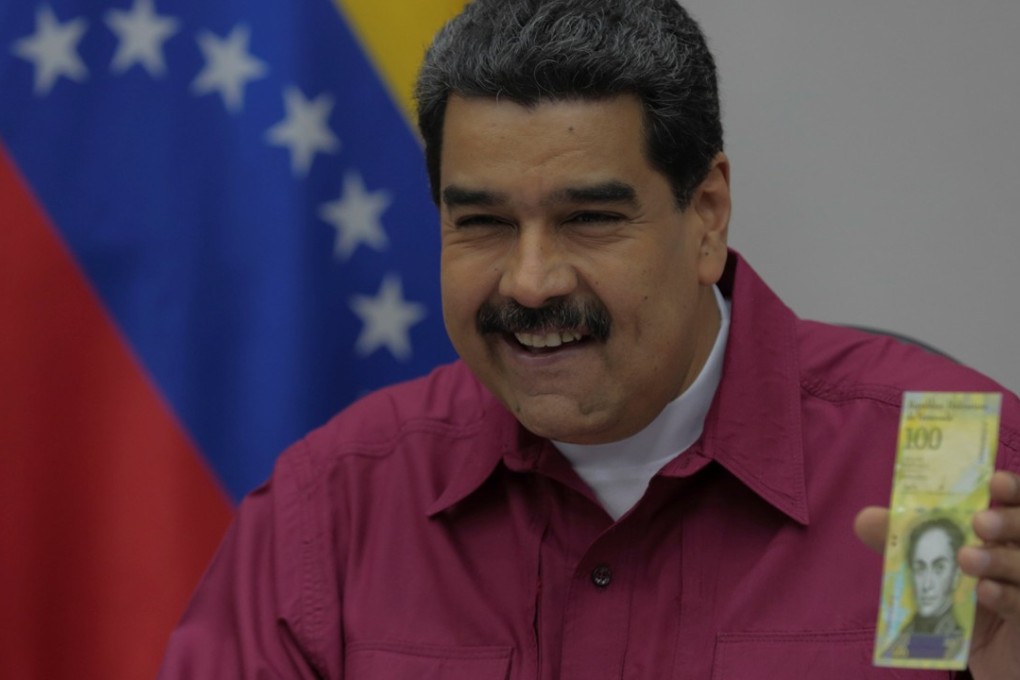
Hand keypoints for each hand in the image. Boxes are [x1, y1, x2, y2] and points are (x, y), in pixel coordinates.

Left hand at [855, 471, 1019, 677]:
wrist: (995, 660)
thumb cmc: (969, 606)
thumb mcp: (937, 572)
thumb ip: (904, 544)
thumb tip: (865, 520)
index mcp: (1011, 535)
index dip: (1015, 489)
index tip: (995, 482)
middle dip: (1010, 521)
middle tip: (980, 523)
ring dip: (1002, 559)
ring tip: (967, 559)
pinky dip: (1007, 597)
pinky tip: (985, 592)